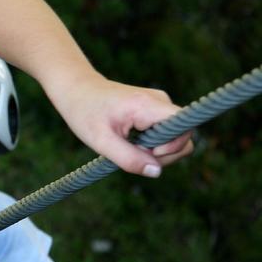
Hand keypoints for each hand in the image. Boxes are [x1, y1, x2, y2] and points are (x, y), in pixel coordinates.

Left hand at [49, 74, 193, 176]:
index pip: (184, 127)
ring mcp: (159, 104)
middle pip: (182, 136)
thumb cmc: (84, 112)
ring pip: (174, 136)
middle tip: (132, 154)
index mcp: (148, 105)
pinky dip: (151, 143)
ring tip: (128, 146)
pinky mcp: (155, 109)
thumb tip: (156, 172)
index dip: (173, 146)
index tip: (148, 152)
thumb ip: (128, 158)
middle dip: (162, 154)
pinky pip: (164, 132)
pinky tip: (130, 141)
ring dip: (155, 150)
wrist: (76, 89)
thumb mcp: (100, 141)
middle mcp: (160, 100)